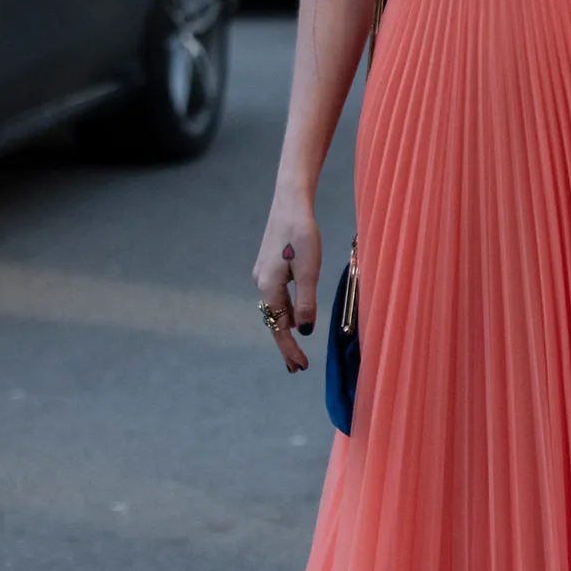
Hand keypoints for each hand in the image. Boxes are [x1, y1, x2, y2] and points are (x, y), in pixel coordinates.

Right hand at [253, 189, 321, 374]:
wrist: (290, 203)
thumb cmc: (302, 234)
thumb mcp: (309, 271)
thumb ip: (306, 303)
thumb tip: (305, 331)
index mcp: (268, 287)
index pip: (278, 328)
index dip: (290, 349)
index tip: (300, 367)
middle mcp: (261, 283)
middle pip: (273, 322)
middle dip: (286, 345)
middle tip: (298, 368)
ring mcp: (263, 274)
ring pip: (275, 309)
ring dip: (286, 330)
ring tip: (297, 349)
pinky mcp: (269, 266)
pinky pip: (276, 297)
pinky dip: (286, 312)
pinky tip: (296, 318)